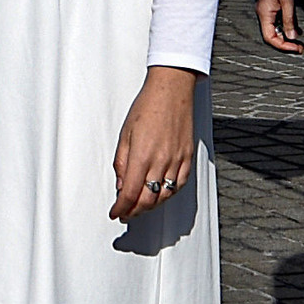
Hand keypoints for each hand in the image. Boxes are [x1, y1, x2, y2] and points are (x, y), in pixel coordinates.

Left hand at [108, 65, 200, 221]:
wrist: (172, 90)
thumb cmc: (148, 106)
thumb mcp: (125, 134)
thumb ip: (121, 162)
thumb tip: (121, 184)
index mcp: (141, 156)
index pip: (130, 194)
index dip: (121, 208)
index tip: (116, 212)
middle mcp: (161, 161)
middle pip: (147, 200)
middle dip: (134, 211)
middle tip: (125, 213)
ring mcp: (177, 160)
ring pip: (165, 196)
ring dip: (151, 206)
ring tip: (140, 206)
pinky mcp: (188, 157)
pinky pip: (179, 184)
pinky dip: (169, 194)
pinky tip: (161, 194)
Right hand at [252, 0, 303, 55]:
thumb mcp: (287, 1)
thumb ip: (289, 19)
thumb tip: (292, 36)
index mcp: (264, 13)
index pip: (270, 37)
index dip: (283, 46)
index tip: (295, 48)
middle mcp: (263, 13)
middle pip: (273, 35)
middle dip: (286, 43)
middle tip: (299, 47)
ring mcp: (267, 10)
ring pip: (276, 29)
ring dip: (287, 35)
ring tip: (299, 40)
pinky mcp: (272, 6)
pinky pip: (278, 21)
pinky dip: (286, 27)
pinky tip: (295, 28)